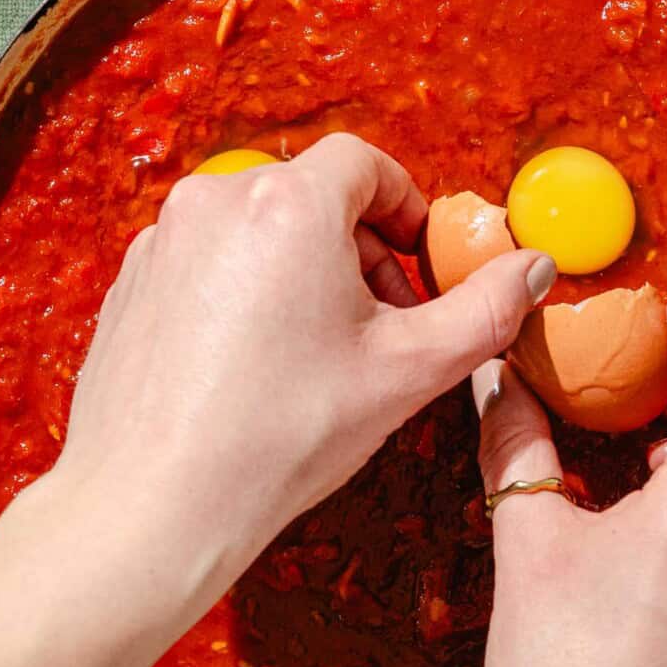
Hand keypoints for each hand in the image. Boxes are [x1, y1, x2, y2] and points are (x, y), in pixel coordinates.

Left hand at [45, 133, 554, 621]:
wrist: (152, 503)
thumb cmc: (281, 436)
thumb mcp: (409, 372)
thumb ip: (485, 311)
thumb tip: (534, 269)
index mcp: (289, 204)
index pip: (365, 163)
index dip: (406, 208)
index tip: (422, 263)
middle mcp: (217, 200)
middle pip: (309, 196)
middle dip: (358, 248)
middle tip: (384, 323)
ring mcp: (163, 240)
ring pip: (255, 229)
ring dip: (301, 270)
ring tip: (321, 353)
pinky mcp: (131, 282)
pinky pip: (207, 263)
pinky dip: (243, 293)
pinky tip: (257, 368)